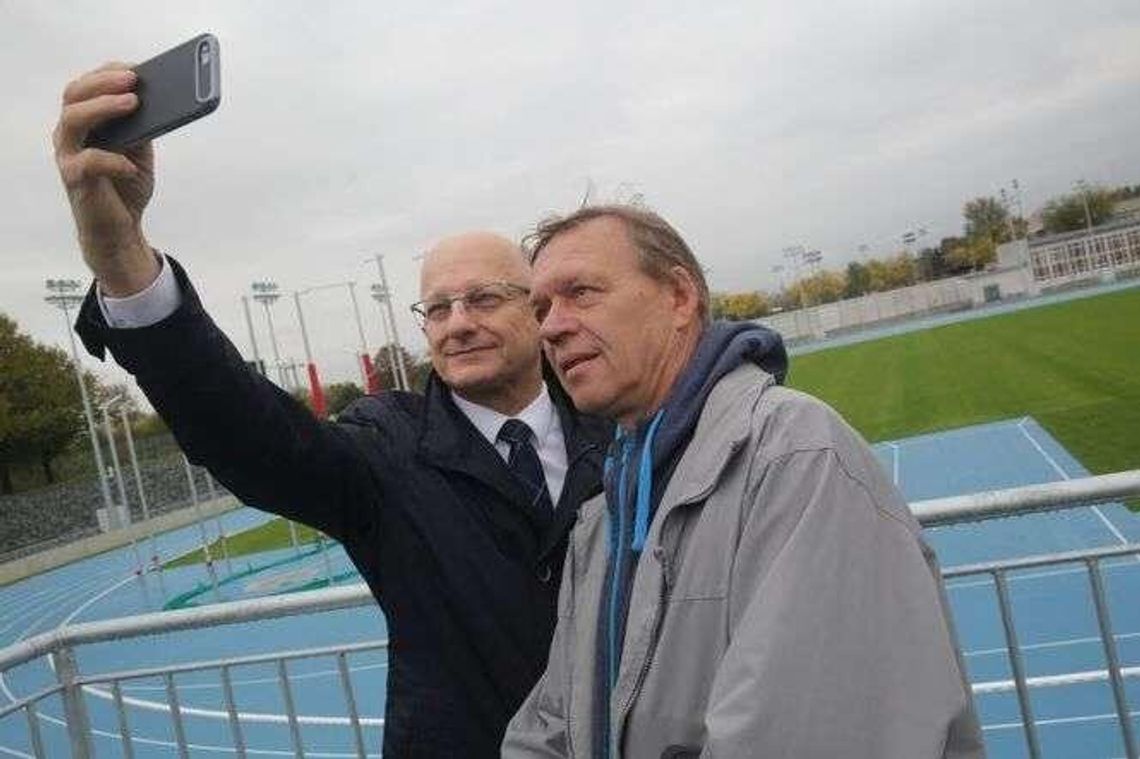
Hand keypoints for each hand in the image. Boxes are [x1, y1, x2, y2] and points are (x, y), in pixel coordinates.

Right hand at [53, 62, 158, 295]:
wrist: (120, 229)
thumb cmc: (126, 185)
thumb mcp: (139, 151)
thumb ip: (141, 127)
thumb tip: (159, 101)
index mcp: (85, 122)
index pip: (87, 86)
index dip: (108, 73)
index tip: (135, 68)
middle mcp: (71, 134)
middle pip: (75, 95)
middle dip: (104, 83)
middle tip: (134, 81)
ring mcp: (69, 155)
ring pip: (73, 119)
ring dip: (103, 107)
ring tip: (133, 103)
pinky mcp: (74, 179)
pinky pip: (89, 161)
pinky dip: (113, 159)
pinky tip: (132, 165)